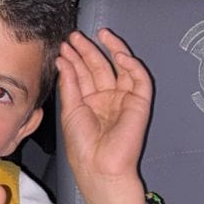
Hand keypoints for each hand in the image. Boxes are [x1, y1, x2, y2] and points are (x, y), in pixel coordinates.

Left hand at [55, 28, 151, 203]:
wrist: (99, 167)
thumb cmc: (83, 147)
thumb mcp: (70, 111)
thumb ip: (69, 84)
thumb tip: (63, 60)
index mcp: (90, 102)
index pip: (83, 74)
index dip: (74, 59)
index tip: (63, 46)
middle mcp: (108, 98)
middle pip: (99, 67)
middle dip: (88, 50)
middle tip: (75, 36)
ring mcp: (124, 99)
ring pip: (119, 67)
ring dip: (108, 50)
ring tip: (96, 35)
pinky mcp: (140, 102)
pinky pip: (139, 78)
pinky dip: (130, 64)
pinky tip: (116, 54)